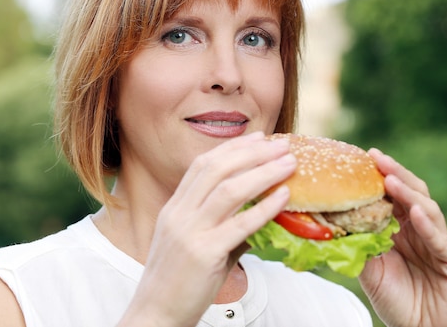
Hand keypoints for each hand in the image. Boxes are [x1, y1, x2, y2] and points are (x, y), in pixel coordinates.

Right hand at [119, 132, 294, 326]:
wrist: (156, 316)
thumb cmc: (180, 282)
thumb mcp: (195, 243)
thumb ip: (224, 225)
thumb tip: (261, 215)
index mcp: (175, 208)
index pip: (203, 164)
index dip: (233, 148)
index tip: (259, 138)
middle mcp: (179, 214)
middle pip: (217, 169)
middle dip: (253, 153)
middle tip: (281, 145)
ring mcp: (189, 232)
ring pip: (229, 190)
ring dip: (264, 172)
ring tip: (289, 164)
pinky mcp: (203, 254)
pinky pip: (239, 225)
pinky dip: (264, 208)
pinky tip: (283, 197)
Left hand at [358, 149, 446, 326]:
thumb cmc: (395, 299)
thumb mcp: (370, 269)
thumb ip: (359, 244)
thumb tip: (331, 221)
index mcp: (403, 228)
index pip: (394, 195)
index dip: (381, 175)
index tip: (364, 156)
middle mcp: (423, 229)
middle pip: (412, 193)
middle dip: (395, 173)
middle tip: (377, 157)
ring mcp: (440, 242)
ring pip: (428, 209)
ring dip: (409, 193)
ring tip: (390, 179)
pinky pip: (441, 240)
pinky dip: (427, 225)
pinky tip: (415, 211)